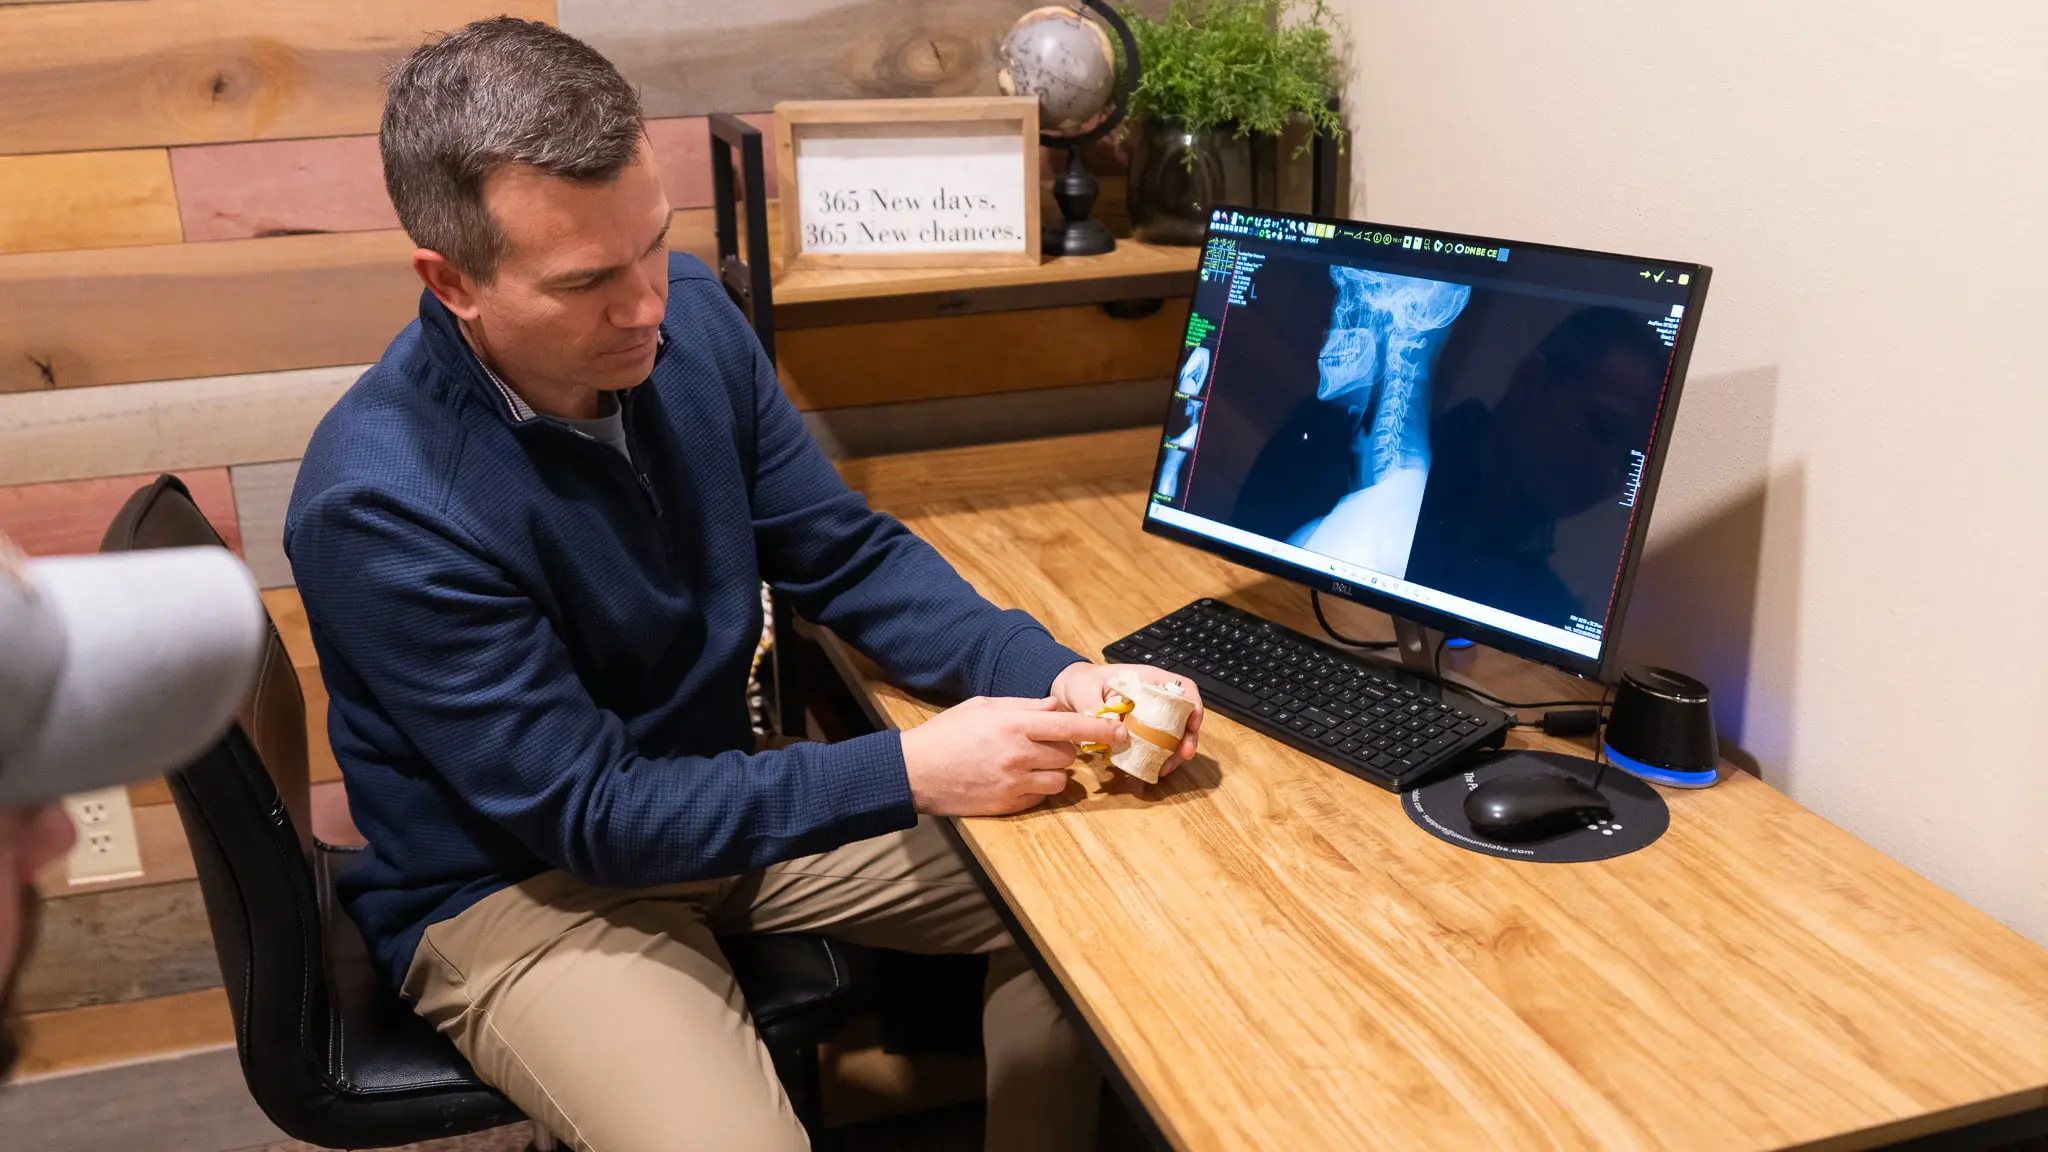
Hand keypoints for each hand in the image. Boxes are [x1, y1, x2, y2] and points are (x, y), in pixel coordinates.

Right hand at [900, 695, 1121, 816]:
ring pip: (1060, 780)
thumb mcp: (985, 706)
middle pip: (1069, 754)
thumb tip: (1057, 706)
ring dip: (1054, 771)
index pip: (1071, 726)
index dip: (1101, 729)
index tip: (1120, 731)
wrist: (915, 772)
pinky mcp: (1008, 805)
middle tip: (1046, 743)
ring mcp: (1015, 784)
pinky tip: (1015, 779)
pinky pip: (1041, 798)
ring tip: (1030, 763)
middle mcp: (1019, 755)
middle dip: (1065, 748)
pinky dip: (1037, 789)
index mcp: (1015, 725)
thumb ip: (1025, 706)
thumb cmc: (948, 733)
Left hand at [1049, 661, 1204, 776]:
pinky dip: (1155, 759)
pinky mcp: (1137, 735)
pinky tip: (1151, 769)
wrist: (1067, 694)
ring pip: (1172, 736)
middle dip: (1188, 736)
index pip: (1182, 688)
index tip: (1192, 725)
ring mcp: (1147, 719)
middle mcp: (1153, 699)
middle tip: (1184, 754)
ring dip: (1173, 753)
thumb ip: (1093, 707)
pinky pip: (1153, 748)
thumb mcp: (1082, 690)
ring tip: (1165, 768)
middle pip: (1183, 716)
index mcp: (1146, 680)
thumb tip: (1110, 728)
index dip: (1193, 705)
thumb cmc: (1079, 682)